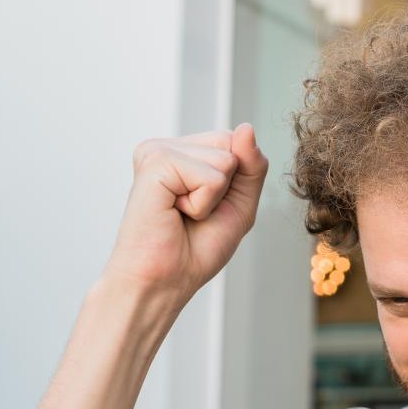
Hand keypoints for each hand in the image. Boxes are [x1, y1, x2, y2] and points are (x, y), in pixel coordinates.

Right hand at [99, 123, 268, 315]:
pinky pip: (211, 176)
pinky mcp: (155, 161)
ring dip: (213, 199)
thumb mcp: (239, 204)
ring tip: (181, 214)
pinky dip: (203, 204)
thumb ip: (251, 166)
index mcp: (183, 152)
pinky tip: (174, 212)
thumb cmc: (195, 249)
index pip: (235, 142)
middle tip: (193, 213)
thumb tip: (246, 128)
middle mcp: (168, 146)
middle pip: (231, 143)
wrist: (164, 280)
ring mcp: (158, 150)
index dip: (235, 183)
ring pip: (225, 158)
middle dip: (226, 188)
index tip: (206, 209)